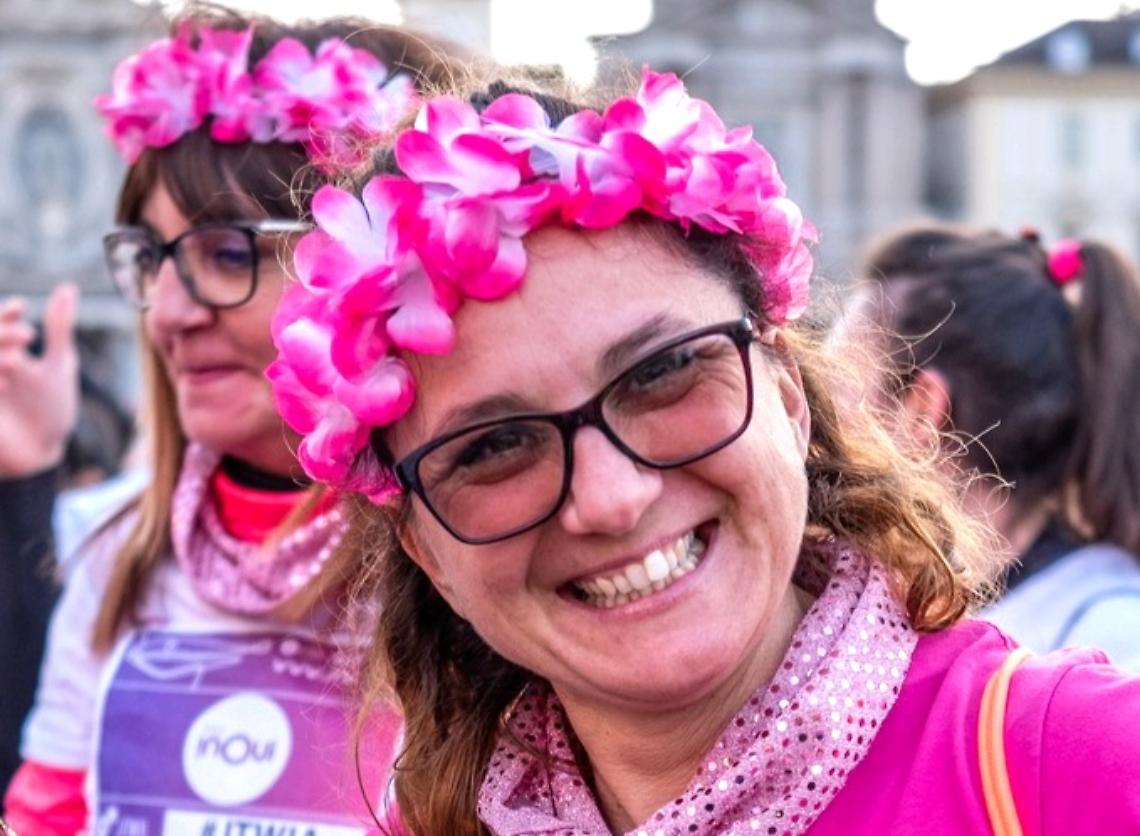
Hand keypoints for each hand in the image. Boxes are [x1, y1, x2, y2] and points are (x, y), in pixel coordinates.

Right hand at [0, 284, 79, 477]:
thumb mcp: (59, 365)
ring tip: (16, 363)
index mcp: (6, 351)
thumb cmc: (51, 408)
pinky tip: (3, 385)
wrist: (42, 454)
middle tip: (29, 337)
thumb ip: (59, 328)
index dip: (5, 315)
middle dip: (1, 333)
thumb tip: (67, 287)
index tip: (24, 310)